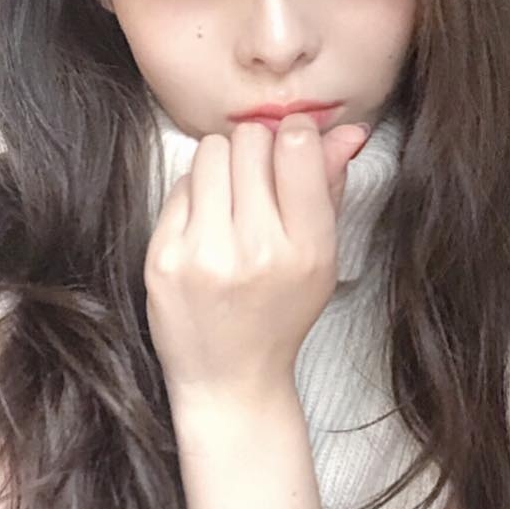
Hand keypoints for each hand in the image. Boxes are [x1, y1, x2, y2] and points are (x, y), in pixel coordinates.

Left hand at [144, 114, 370, 408]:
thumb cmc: (279, 313)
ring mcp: (205, 253)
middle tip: (257, 181)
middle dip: (255, 150)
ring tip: (230, 201)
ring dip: (222, 165)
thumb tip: (345, 129)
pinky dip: (195, 194)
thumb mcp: (322, 257)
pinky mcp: (164, 258)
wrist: (229, 379)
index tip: (289, 145)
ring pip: (209, 152)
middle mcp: (257, 249)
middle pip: (249, 141)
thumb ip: (330, 187)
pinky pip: (179, 185)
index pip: (295, 147)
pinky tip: (205, 225)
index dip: (292, 133)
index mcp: (307, 248)